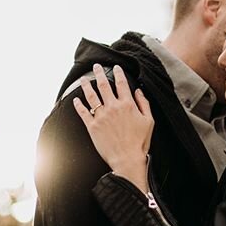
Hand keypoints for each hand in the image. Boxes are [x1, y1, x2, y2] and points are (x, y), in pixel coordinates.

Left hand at [73, 64, 154, 192]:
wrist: (127, 159)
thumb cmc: (140, 142)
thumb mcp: (149, 121)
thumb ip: (144, 103)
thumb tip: (138, 91)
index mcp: (127, 105)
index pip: (122, 83)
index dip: (118, 73)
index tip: (115, 67)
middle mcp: (112, 107)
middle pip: (104, 85)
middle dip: (99, 73)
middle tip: (96, 67)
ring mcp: (101, 116)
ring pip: (91, 96)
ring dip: (86, 85)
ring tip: (83, 79)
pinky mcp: (92, 126)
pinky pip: (83, 112)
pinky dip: (78, 105)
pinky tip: (76, 99)